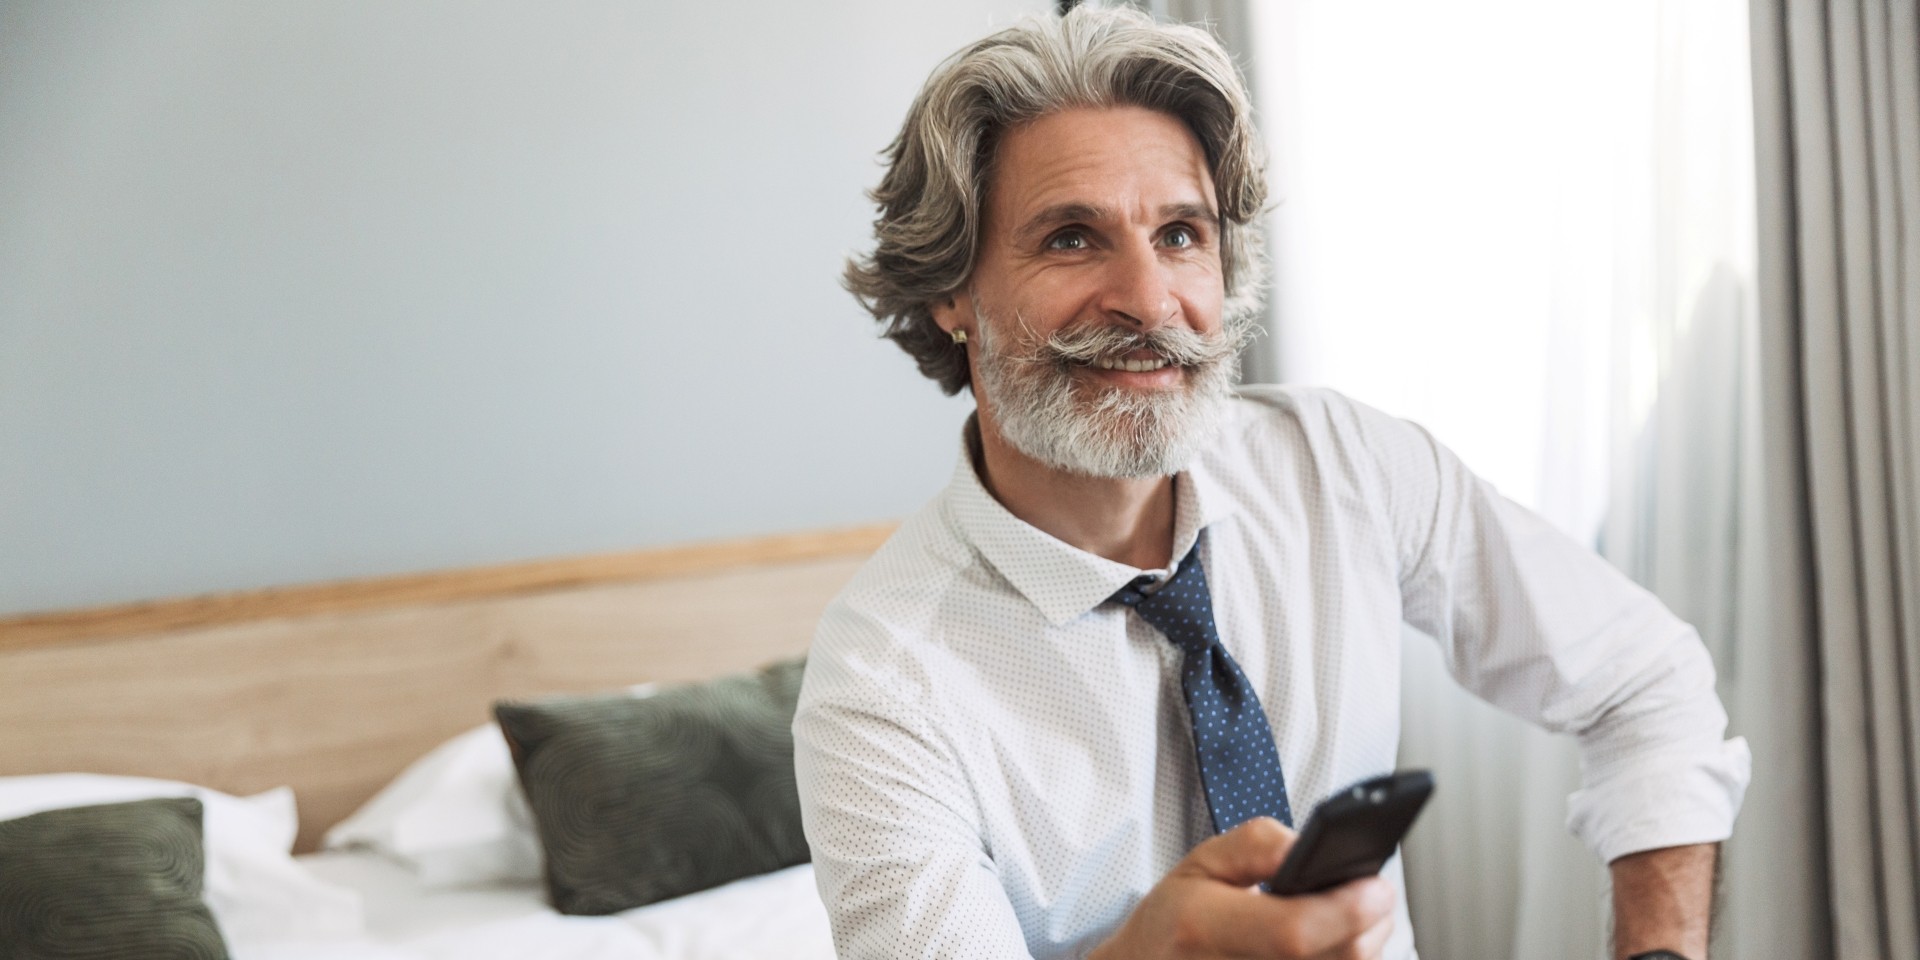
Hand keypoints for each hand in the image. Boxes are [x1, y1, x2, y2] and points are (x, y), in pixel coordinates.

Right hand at [1088, 817, 1395, 959]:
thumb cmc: (1177, 920)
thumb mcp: (1203, 862)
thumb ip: (1259, 846)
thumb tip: (1310, 848)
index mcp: (1203, 928)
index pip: (1293, 932)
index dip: (1345, 909)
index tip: (1376, 884)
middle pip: (1338, 958)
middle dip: (1371, 920)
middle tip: (1372, 891)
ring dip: (1364, 942)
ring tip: (1348, 915)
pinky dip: (1344, 957)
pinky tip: (1333, 942)